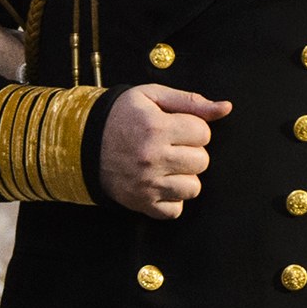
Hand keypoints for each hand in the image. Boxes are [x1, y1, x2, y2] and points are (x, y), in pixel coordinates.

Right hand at [100, 85, 227, 218]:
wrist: (81, 142)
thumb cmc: (119, 116)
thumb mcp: (151, 96)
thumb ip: (190, 101)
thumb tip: (225, 109)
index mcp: (156, 128)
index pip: (203, 133)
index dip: (193, 128)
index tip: (177, 128)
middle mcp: (152, 157)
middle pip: (202, 161)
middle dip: (191, 152)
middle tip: (171, 146)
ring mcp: (147, 184)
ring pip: (193, 188)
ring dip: (185, 176)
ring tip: (167, 165)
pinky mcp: (142, 203)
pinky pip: (175, 210)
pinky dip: (172, 199)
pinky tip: (160, 183)